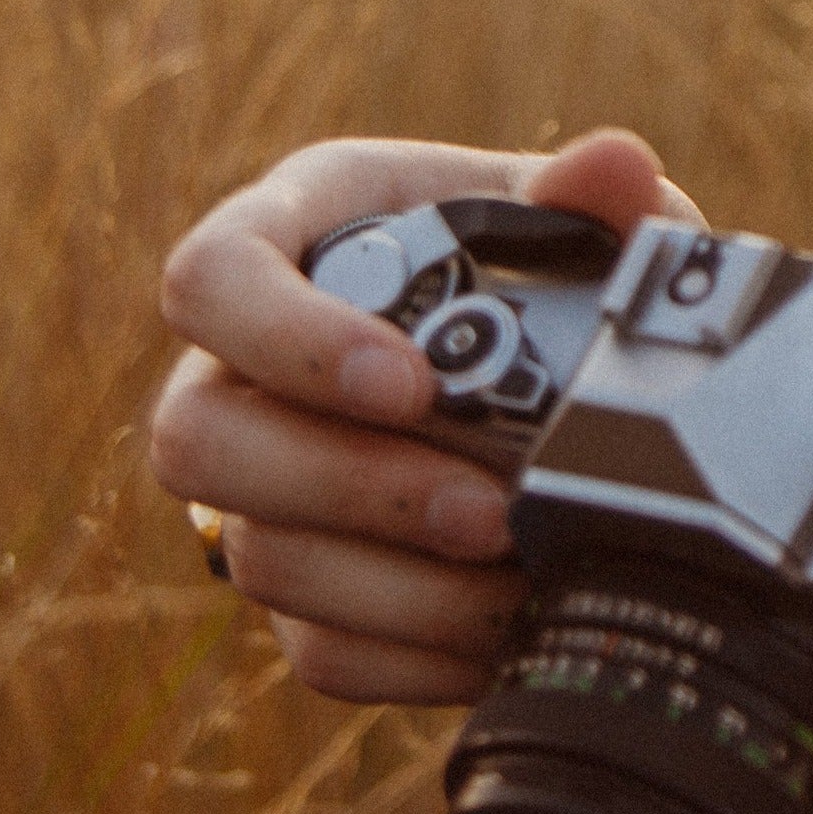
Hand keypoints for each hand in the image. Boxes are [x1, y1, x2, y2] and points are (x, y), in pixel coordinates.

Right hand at [148, 128, 696, 703]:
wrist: (588, 373)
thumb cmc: (560, 261)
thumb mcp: (586, 218)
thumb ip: (595, 193)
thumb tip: (614, 164)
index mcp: (301, 235)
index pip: (212, 278)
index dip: (288, 339)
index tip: (410, 385)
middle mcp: (244, 365)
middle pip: (199, 440)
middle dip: (344, 485)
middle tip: (484, 508)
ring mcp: (261, 485)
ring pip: (259, 556)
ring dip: (394, 582)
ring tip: (516, 569)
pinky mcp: (307, 580)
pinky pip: (318, 645)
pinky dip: (415, 650)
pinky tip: (503, 632)